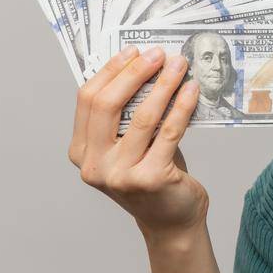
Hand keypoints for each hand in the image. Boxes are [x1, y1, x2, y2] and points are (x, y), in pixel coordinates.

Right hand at [68, 45, 208, 236]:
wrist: (171, 221)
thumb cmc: (152, 175)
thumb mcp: (129, 145)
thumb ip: (125, 115)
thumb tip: (143, 65)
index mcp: (81, 152)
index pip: (88, 101)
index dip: (111, 71)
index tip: (133, 51)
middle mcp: (95, 165)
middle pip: (108, 105)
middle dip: (135, 73)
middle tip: (158, 54)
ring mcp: (120, 175)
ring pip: (142, 116)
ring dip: (163, 85)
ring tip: (179, 66)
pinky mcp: (150, 179)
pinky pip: (169, 132)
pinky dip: (181, 107)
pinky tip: (192, 91)